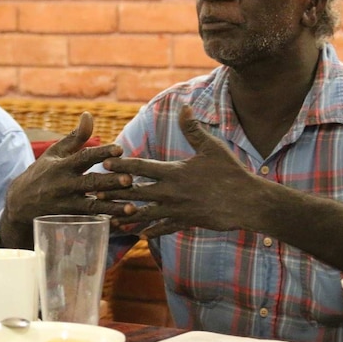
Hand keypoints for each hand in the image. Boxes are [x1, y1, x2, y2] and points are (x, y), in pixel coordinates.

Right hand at [4, 112, 134, 226]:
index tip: (119, 149)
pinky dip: (105, 223)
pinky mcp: (68, 220)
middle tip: (129, 179)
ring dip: (113, 208)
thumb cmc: (43, 173)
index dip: (101, 153)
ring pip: (92, 206)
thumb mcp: (54, 153)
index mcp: (62, 166)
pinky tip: (122, 224)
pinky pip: (89, 222)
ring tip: (132, 208)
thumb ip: (75, 137)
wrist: (19, 203)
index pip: (83, 157)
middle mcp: (64, 185)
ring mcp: (66, 205)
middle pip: (90, 183)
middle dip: (110, 182)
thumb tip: (89, 115)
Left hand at [99, 105, 271, 236]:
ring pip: (145, 214)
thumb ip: (193, 129)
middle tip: (94, 192)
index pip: (141, 167)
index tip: (103, 162)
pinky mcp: (186, 223)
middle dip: (114, 192)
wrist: (247, 202)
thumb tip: (184, 107)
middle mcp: (171, 192)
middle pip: (135, 192)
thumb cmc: (230, 172)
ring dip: (125, 216)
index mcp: (174, 172)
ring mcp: (177, 210)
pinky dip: (150, 231)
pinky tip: (138, 234)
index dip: (121, 164)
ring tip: (109, 218)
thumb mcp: (211, 147)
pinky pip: (163, 228)